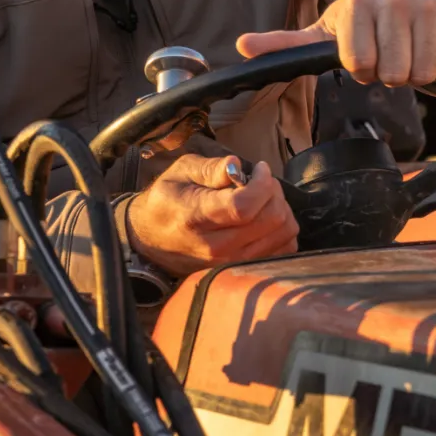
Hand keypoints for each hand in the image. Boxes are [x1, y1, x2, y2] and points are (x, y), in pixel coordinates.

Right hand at [125, 154, 298, 275]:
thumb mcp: (181, 172)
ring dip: (280, 208)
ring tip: (262, 197)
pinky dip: (281, 229)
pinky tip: (263, 217)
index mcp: (197, 216)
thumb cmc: (168, 200)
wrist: (151, 240)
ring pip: (282, 234)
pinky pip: (284, 250)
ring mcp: (231, 262)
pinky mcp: (243, 269)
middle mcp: (216, 245)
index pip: (244, 206)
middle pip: (270, 219)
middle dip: (273, 191)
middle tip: (259, 179)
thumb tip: (237, 165)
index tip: (258, 168)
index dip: (262, 183)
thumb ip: (211, 168)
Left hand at [236, 0, 435, 86]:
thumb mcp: (324, 32)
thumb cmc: (362, 23)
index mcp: (356, 5)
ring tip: (408, 50)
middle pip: (395, 73)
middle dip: (391, 73)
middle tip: (388, 55)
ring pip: (425, 70)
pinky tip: (431, 45)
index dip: (362, 70)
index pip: (360, 66)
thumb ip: (285, 43)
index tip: (362, 55)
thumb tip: (241, 46)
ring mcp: (427, 3)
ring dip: (417, 71)